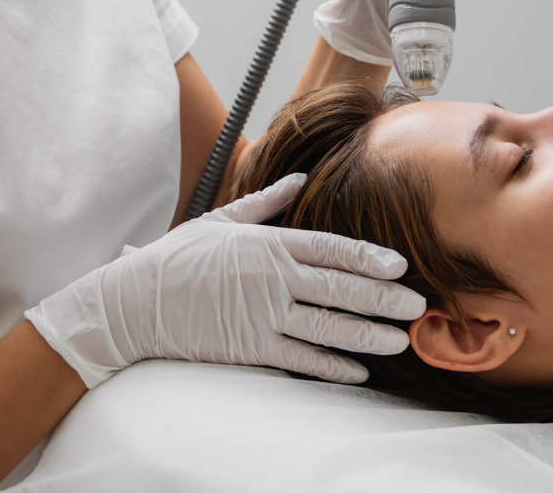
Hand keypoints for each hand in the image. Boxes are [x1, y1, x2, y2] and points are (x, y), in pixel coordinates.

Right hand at [26, 174, 424, 386]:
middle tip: (417, 306)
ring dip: (369, 334)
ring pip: (328, 326)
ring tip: (399, 339)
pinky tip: (359, 370)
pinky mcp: (250, 346)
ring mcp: (262, 313)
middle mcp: (271, 277)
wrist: (135, 302)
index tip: (399, 267)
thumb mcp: (220, 220)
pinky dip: (333, 365)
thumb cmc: (177, 259)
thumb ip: (264, 203)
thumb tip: (297, 181)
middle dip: (383, 298)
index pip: (330, 248)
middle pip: (340, 288)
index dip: (368, 257)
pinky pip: (301, 358)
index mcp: (267, 243)